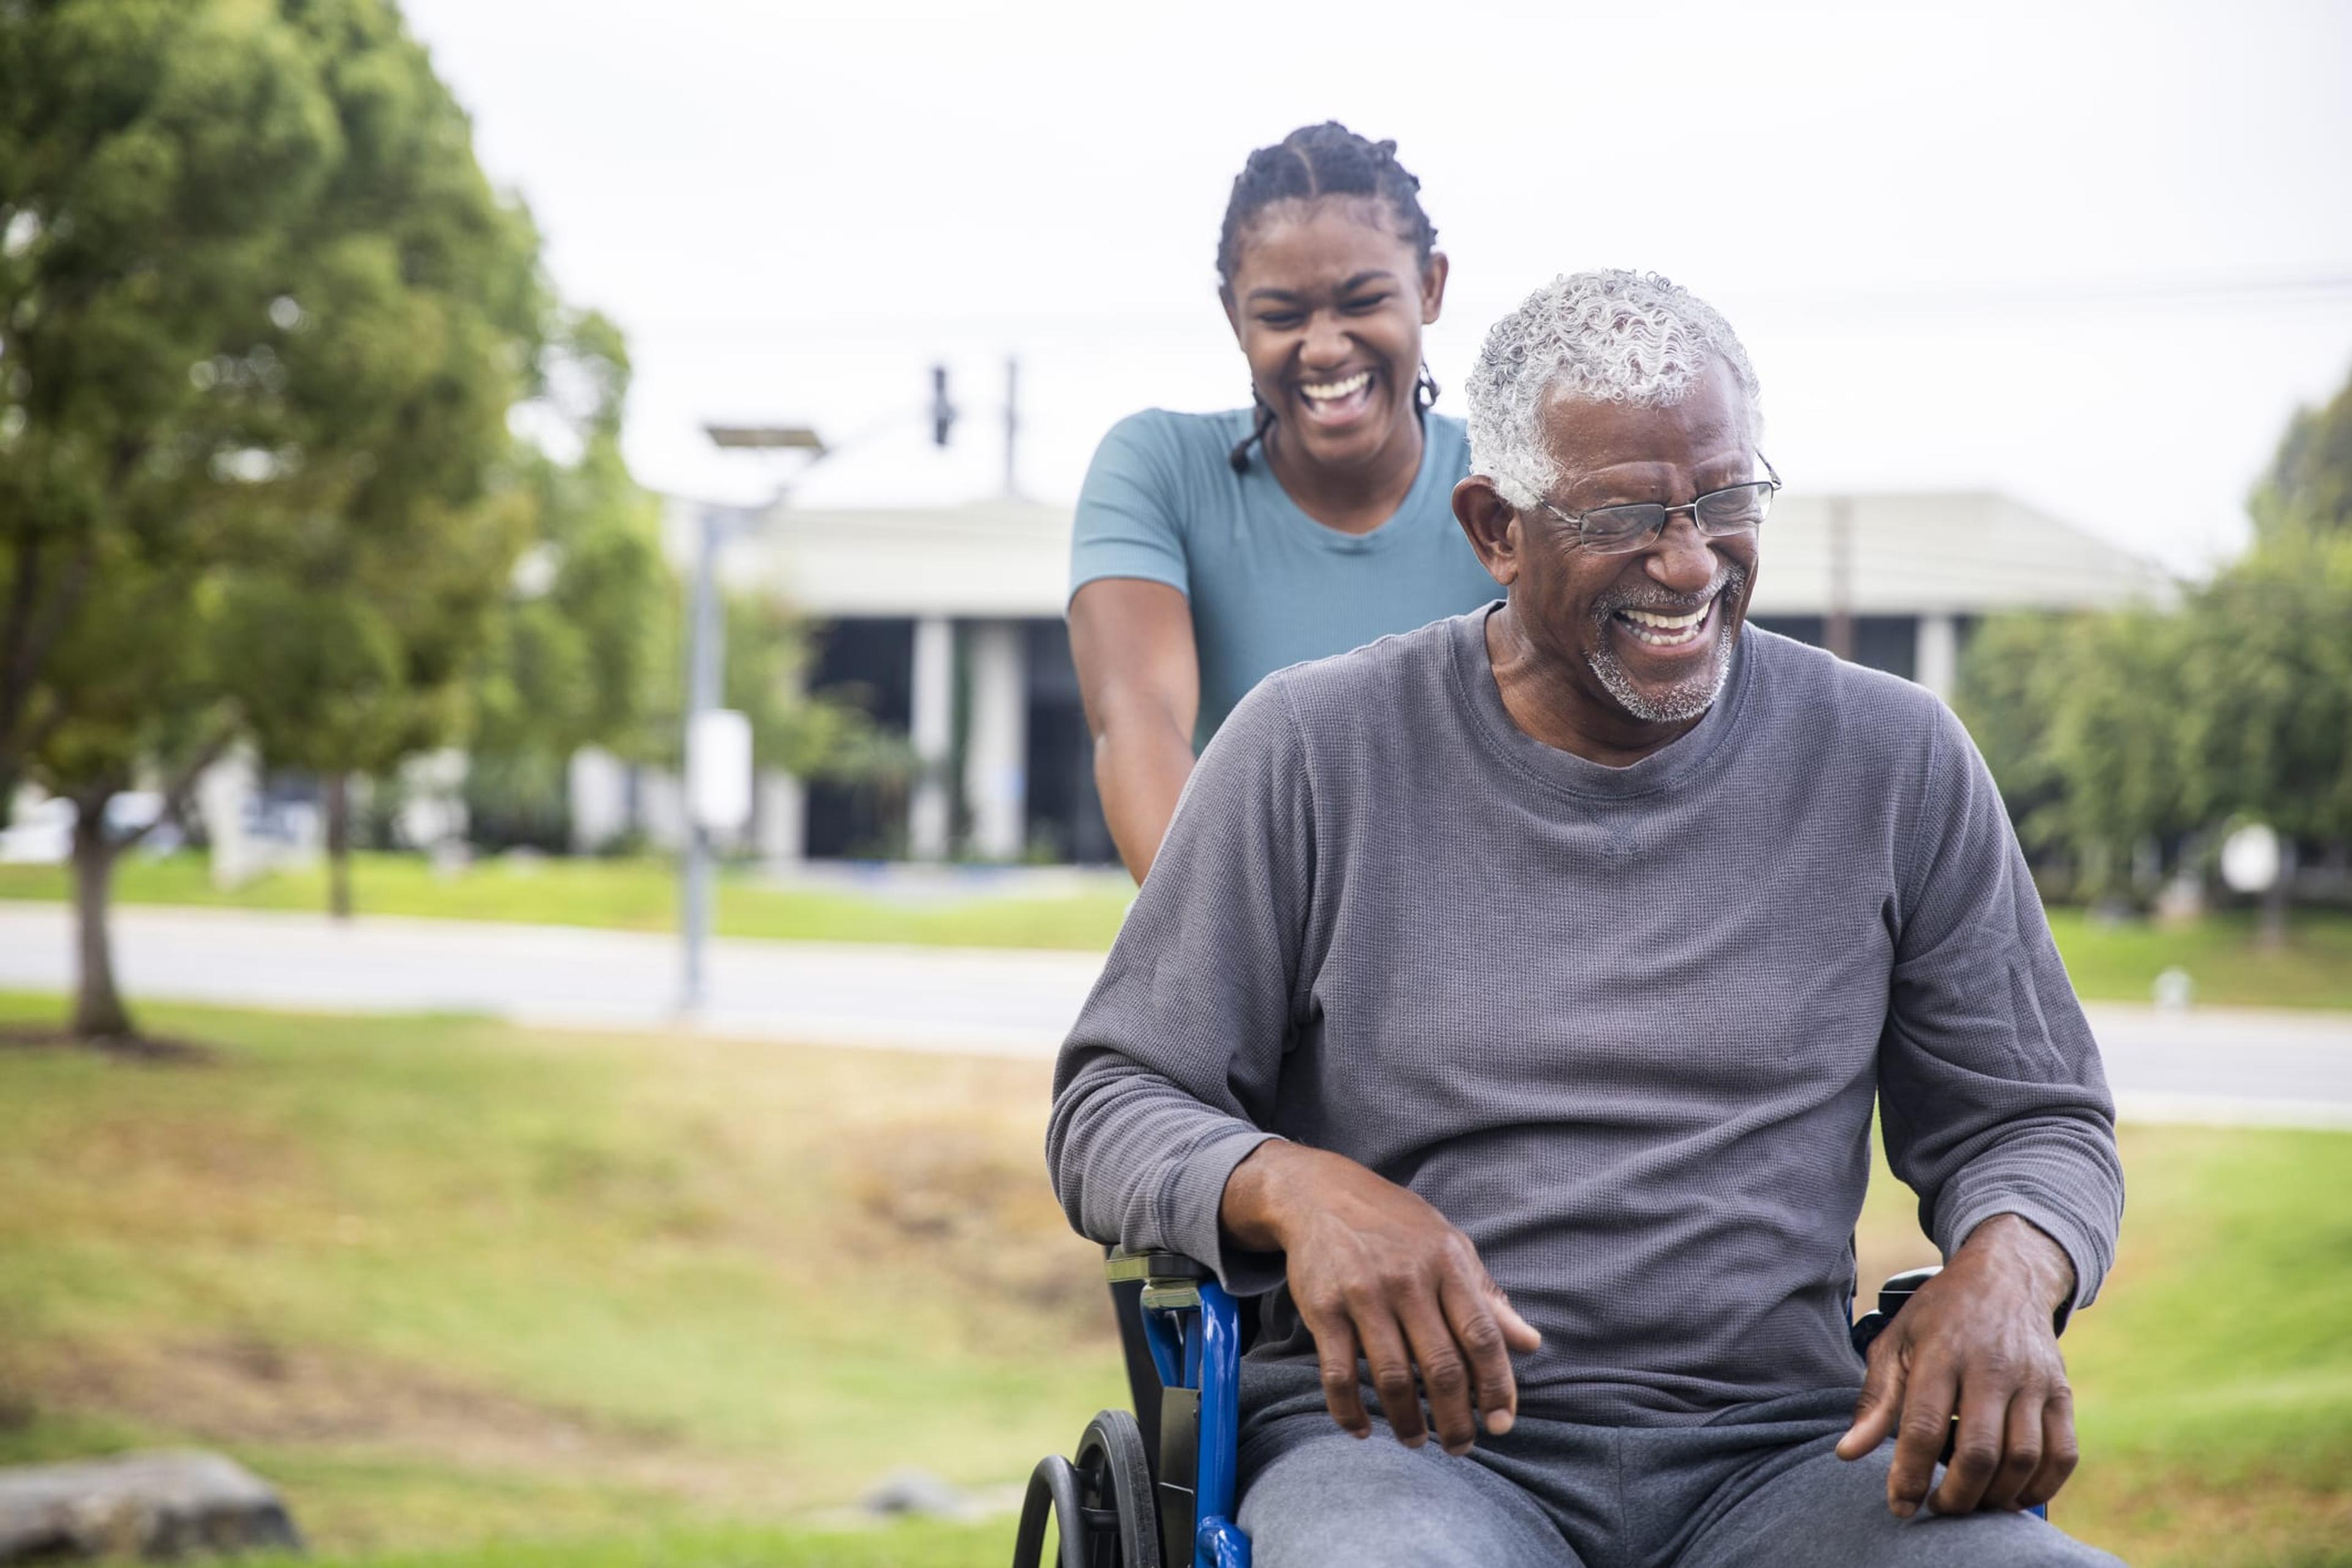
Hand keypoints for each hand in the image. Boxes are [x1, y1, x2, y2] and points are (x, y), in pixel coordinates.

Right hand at [1220, 1141, 1540, 1454]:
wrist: (1321, 1194)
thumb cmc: (1396, 1225)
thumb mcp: (1449, 1246)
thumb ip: (1487, 1297)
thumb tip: (1531, 1343)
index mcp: (1447, 1264)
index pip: (1482, 1336)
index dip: (1497, 1386)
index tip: (1502, 1423)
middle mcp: (1408, 1280)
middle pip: (1442, 1366)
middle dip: (1456, 1419)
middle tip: (1461, 1447)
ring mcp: (1363, 1294)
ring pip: (1392, 1377)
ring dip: (1408, 1422)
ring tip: (1417, 1441)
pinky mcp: (1323, 1308)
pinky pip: (1338, 1374)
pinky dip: (1350, 1411)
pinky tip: (1363, 1430)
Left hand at [1835, 1215, 2079, 1515]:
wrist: (2005, 1277)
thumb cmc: (1939, 1316)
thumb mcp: (1895, 1342)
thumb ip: (1874, 1400)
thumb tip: (1846, 1454)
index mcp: (1941, 1353)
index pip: (1923, 1427)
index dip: (1909, 1476)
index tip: (1900, 1507)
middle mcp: (1990, 1367)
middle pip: (1979, 1451)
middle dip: (1957, 1496)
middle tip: (1938, 1509)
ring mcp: (2032, 1381)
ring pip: (2023, 1458)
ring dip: (1996, 1496)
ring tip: (1971, 1504)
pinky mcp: (2062, 1392)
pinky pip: (2062, 1454)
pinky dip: (2040, 1486)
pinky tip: (2012, 1495)